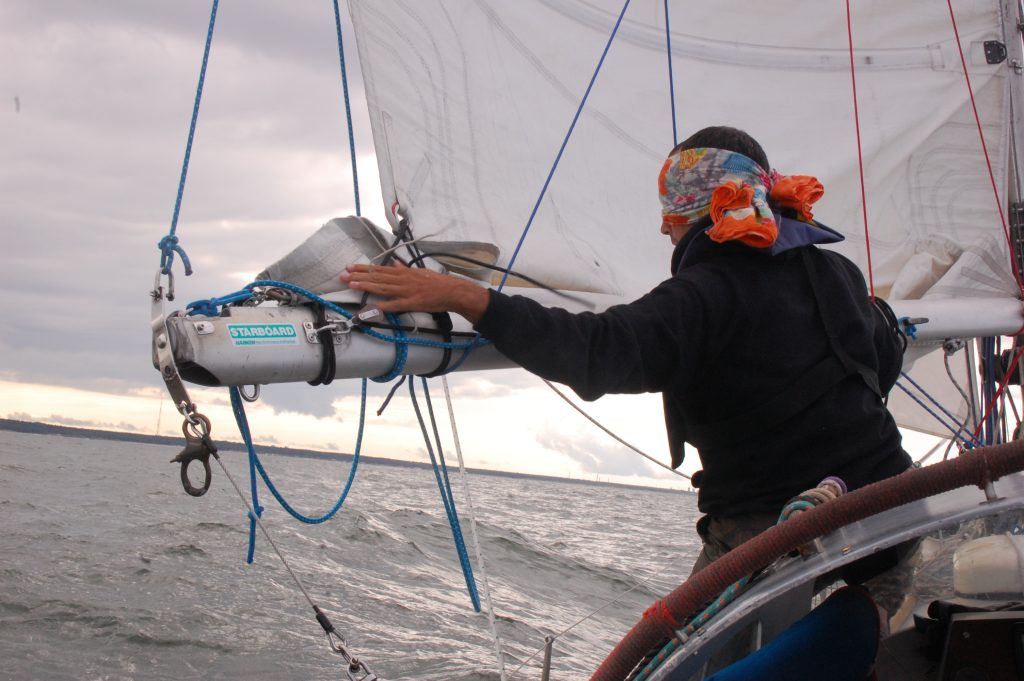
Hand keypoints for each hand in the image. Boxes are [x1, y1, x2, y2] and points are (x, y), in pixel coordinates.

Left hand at [339, 262, 490, 322]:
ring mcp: (406, 291)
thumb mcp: (420, 271)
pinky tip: (371, 307)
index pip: (379, 269)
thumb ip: (405, 268)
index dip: (363, 268)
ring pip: (382, 288)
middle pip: (377, 277)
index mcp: (403, 272)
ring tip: (351, 284)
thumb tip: (394, 262)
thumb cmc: (437, 282)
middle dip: (359, 276)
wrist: (452, 291)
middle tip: (343, 275)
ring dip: (366, 286)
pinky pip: (394, 305)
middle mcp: (402, 279)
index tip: (350, 266)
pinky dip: (382, 306)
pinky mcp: (411, 303)